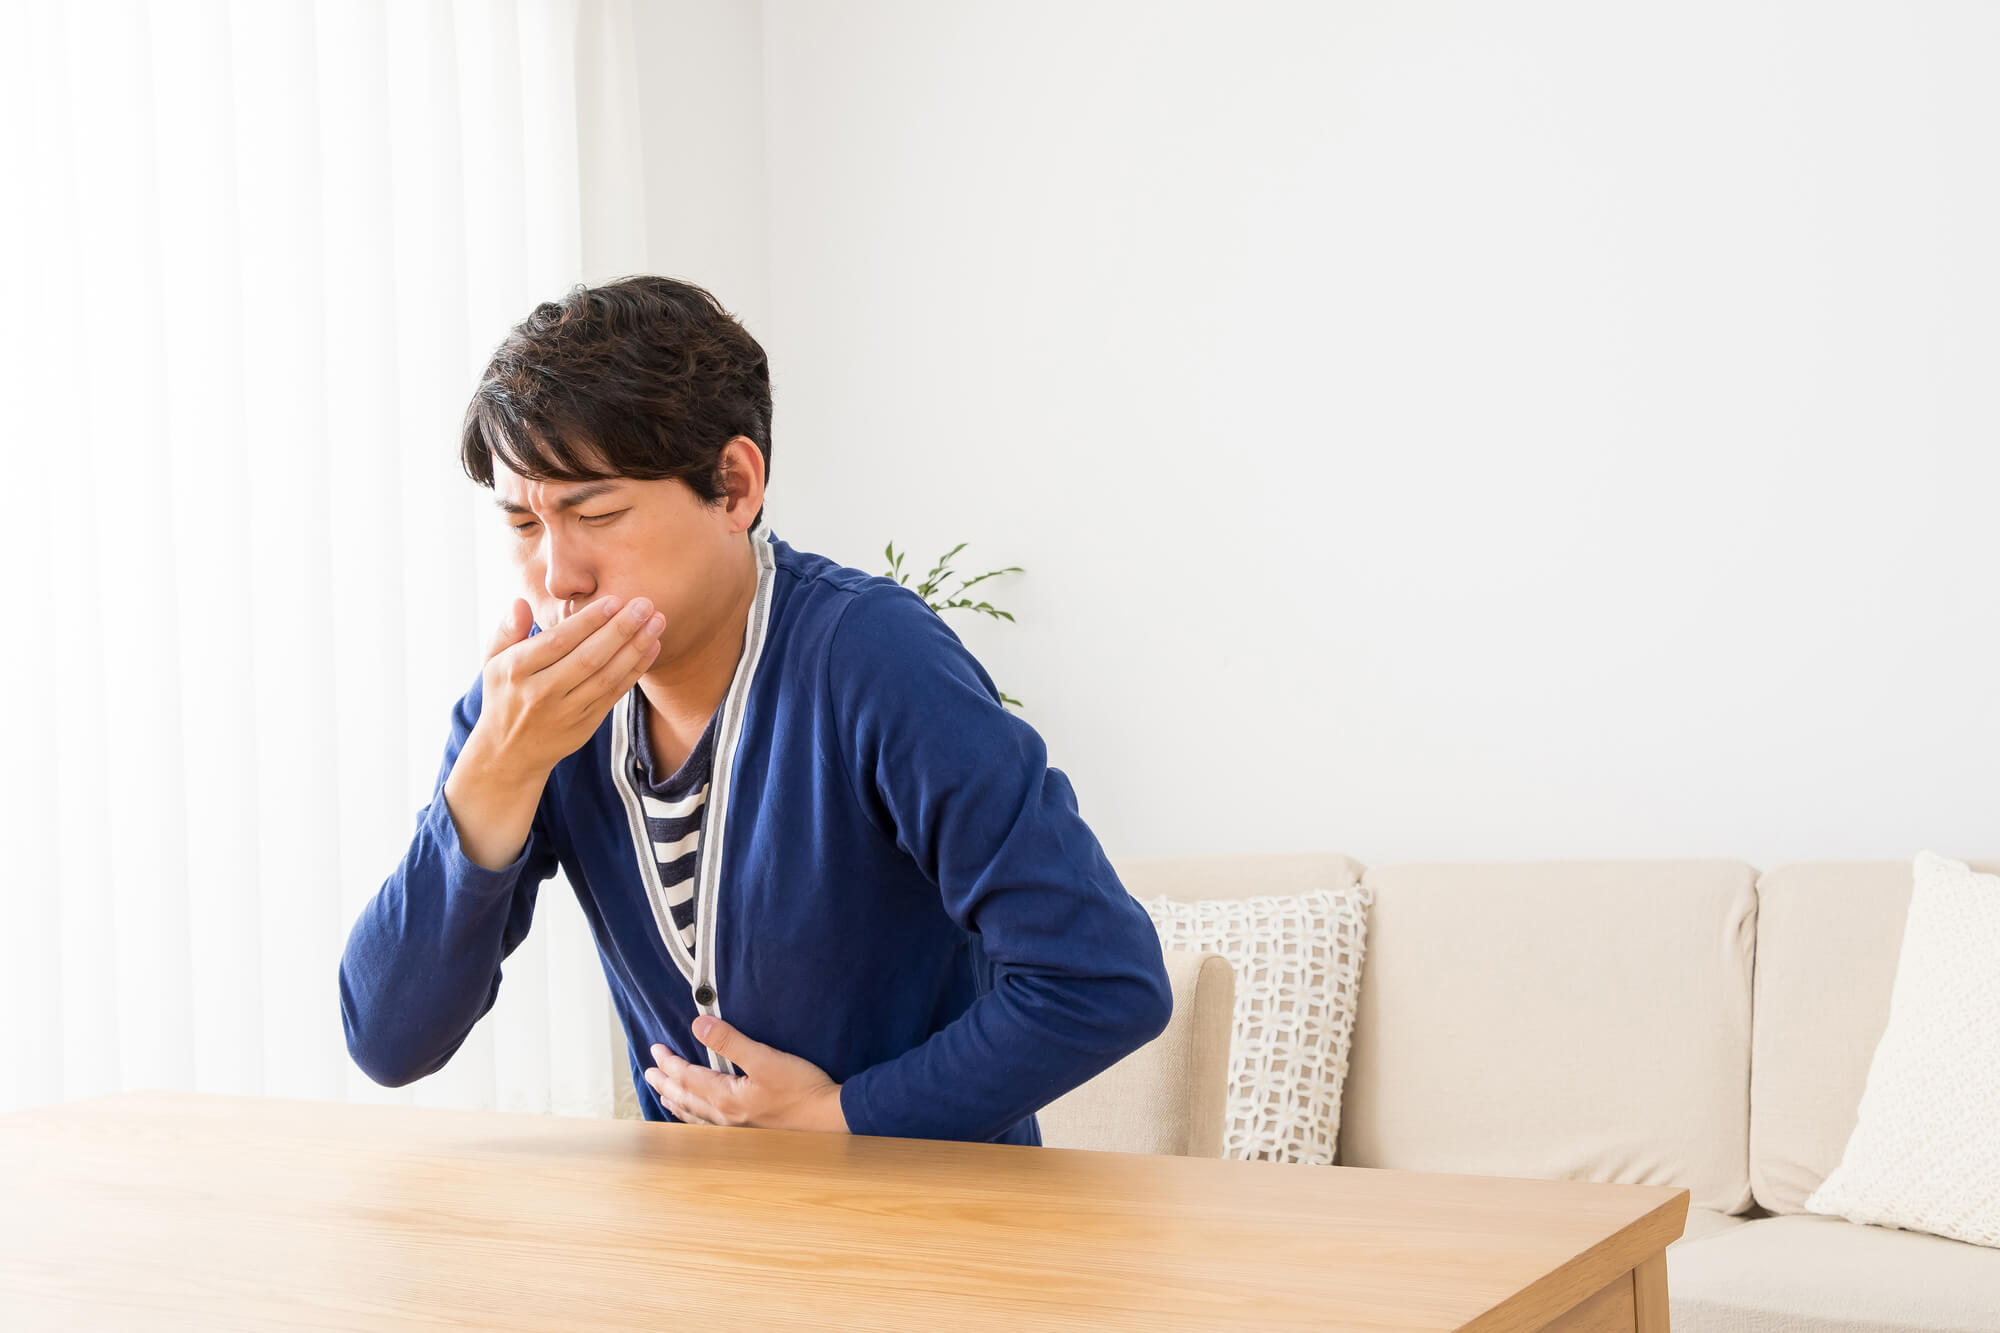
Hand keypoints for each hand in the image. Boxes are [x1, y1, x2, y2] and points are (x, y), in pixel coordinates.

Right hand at [470, 595, 665, 780]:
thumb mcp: (493, 662)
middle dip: (621, 629)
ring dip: (636, 648)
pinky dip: (635, 670)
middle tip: (646, 604)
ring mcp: (565, 711)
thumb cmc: (504, 695)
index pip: (558, 641)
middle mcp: (541, 692)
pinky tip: (652, 648)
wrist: (509, 753)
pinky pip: (615, 694)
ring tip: (657, 622)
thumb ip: (507, 631)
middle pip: (588, 658)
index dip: (589, 620)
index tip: (615, 600)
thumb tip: (520, 603)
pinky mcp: (585, 725)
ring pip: (607, 676)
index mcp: (516, 671)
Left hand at [644, 1017, 848, 1132]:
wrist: (828, 1119)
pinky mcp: (748, 1131)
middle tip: (648, 1072)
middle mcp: (724, 1117)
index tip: (655, 1049)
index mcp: (725, 1097)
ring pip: (694, 1115)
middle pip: (685, 1098)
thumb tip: (698, 1025)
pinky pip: (708, 1125)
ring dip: (676, 1101)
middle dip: (665, 1082)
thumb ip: (731, 1041)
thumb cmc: (801, 1088)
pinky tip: (698, 1118)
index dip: (669, 1063)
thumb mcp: (766, 1058)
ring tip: (664, 1095)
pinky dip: (693, 1118)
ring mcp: (735, 1128)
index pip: (687, 1077)